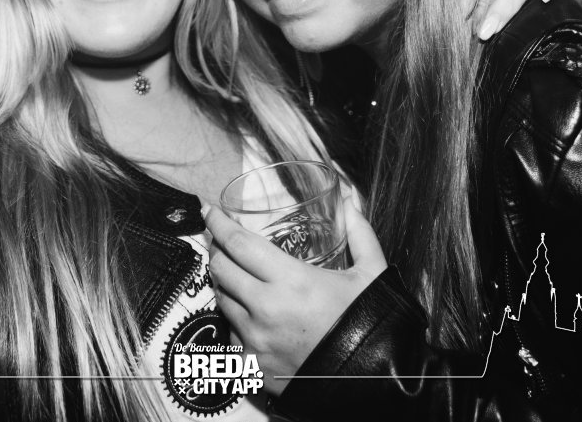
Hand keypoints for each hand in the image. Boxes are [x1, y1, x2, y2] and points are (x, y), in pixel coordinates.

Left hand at [203, 198, 386, 394]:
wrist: (373, 380)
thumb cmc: (370, 324)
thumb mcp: (371, 274)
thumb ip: (360, 233)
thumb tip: (350, 201)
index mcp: (291, 281)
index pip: (238, 243)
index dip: (218, 223)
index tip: (208, 210)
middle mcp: (266, 309)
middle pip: (221, 269)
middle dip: (218, 250)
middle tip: (223, 241)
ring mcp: (255, 340)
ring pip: (221, 300)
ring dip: (225, 283)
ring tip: (238, 275)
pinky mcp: (252, 365)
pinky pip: (230, 334)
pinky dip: (236, 321)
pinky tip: (250, 315)